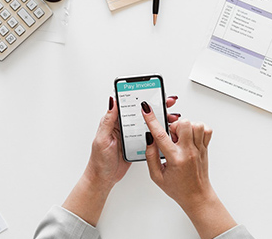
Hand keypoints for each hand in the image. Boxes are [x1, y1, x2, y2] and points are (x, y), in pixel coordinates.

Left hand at [62, 95, 179, 225]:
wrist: (103, 179)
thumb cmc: (99, 160)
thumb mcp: (102, 138)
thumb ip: (108, 120)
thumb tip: (112, 100)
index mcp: (114, 121)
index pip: (129, 104)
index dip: (141, 96)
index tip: (152, 91)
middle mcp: (123, 126)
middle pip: (142, 112)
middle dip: (156, 106)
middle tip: (168, 102)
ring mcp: (131, 135)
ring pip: (148, 123)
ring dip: (160, 119)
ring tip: (172, 117)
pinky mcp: (137, 144)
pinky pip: (150, 136)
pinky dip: (159, 133)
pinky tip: (167, 131)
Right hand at [141, 102, 235, 238]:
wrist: (196, 196)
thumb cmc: (178, 188)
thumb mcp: (157, 176)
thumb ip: (151, 156)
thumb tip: (149, 139)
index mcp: (175, 159)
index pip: (161, 135)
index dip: (152, 120)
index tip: (146, 110)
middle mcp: (189, 152)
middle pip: (183, 124)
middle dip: (173, 126)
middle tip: (170, 137)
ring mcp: (199, 149)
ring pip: (196, 124)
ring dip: (186, 127)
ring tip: (180, 137)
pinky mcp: (205, 148)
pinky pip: (206, 130)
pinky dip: (198, 129)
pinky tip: (190, 137)